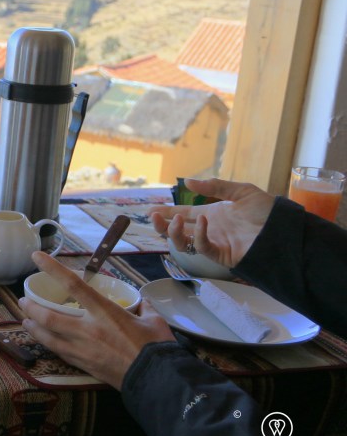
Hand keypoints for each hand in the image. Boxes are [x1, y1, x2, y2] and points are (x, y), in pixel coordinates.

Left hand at [19, 251, 173, 389]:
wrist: (155, 379)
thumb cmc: (156, 347)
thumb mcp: (154, 320)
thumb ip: (144, 307)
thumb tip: (142, 302)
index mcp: (104, 312)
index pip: (73, 284)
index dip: (52, 268)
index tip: (36, 256)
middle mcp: (88, 329)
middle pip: (49, 317)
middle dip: (31, 308)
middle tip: (22, 301)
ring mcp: (83, 349)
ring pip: (48, 337)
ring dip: (33, 328)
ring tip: (25, 320)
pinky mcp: (84, 365)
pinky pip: (59, 352)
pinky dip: (48, 344)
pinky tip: (44, 341)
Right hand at [150, 178, 275, 267]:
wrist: (284, 231)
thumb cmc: (267, 212)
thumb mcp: (242, 192)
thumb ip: (215, 187)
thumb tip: (187, 182)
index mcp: (212, 214)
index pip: (183, 214)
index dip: (167, 212)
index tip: (152, 209)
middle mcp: (209, 229)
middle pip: (177, 230)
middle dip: (162, 225)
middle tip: (153, 217)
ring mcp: (213, 242)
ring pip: (183, 243)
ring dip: (173, 232)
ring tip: (174, 221)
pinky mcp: (220, 254)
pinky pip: (202, 247)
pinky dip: (198, 234)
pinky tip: (202, 222)